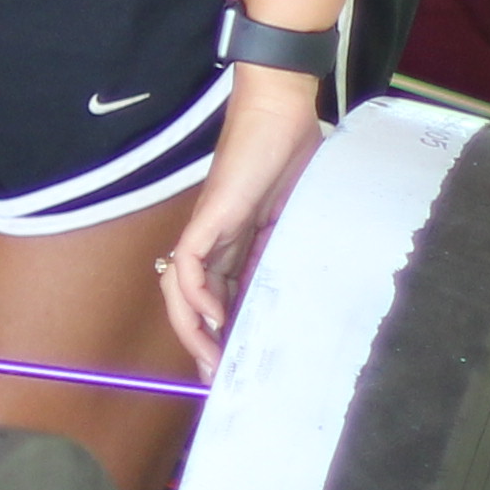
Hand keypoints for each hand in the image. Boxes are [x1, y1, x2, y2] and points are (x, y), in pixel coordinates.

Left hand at [155, 70, 330, 370]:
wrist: (282, 112)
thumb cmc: (294, 156)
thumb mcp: (299, 218)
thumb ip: (294, 248)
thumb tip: (309, 287)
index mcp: (236, 243)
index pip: (220, 297)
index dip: (222, 333)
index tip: (234, 364)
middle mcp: (214, 240)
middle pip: (191, 300)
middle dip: (200, 342)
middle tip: (216, 376)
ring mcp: (208, 228)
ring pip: (180, 287)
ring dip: (191, 326)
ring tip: (209, 357)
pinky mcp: (209, 216)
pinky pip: (189, 262)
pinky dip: (196, 292)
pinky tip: (212, 314)